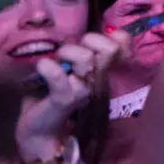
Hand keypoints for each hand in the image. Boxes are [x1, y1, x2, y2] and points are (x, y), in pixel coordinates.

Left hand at [16, 32, 127, 158]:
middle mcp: (100, 79)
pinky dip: (49, 68)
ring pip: (86, 58)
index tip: (99, 40)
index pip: (124, 47)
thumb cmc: (55, 91)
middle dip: (89, 40)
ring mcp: (85, 90)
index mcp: (105, 70)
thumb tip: (76, 36)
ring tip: (55, 61)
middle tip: (70, 52)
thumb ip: (78, 51)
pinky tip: (43, 66)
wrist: (39, 127)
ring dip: (66, 52)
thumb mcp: (70, 67)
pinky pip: (61, 78)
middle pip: (110, 49)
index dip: (118, 38)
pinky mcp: (65, 100)